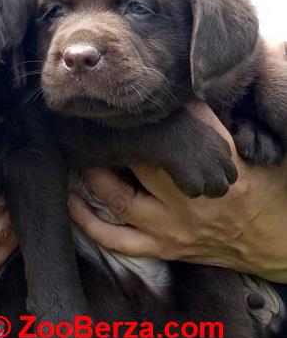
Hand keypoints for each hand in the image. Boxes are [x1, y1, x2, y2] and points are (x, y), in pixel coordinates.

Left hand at [69, 41, 286, 281]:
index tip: (139, 96)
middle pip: (143, 162)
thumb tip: (197, 89)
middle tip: (96, 119)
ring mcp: (173, 228)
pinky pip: (117, 240)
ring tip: (80, 151)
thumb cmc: (268, 192)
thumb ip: (229, 122)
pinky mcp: (163, 248)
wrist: (277, 243)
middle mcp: (192, 202)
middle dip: (118, 139)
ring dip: (95, 174)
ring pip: (121, 199)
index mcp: (221, 172)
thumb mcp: (259, 153)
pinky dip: (89, 223)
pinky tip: (71, 200)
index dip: (159, 111)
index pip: (184, 132)